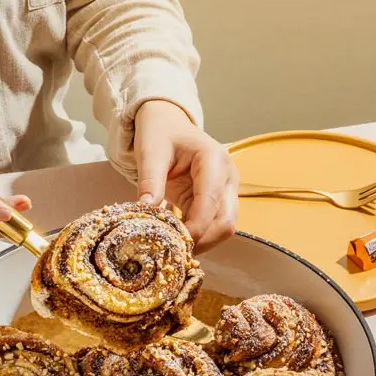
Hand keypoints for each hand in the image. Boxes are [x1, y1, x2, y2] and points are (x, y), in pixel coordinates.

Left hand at [134, 100, 238, 252]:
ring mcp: (226, 191)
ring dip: (201, 242)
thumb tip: (147, 211)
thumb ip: (150, 181)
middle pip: (226, 222)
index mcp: (214, 160)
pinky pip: (213, 227)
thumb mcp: (151, 153)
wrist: (167, 124)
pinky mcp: (218, 202)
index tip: (172, 243)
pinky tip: (176, 239)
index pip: (211, 203)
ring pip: (223, 229)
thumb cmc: (160, 134)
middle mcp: (228, 176)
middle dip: (202, 241)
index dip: (194, 228)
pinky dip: (197, 237)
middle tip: (173, 251)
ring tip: (173, 247)